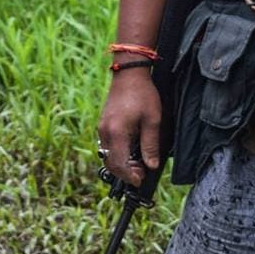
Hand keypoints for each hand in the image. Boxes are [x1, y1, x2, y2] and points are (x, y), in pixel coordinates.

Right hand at [96, 68, 161, 187]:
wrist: (129, 73)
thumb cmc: (142, 94)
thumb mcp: (152, 120)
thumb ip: (150, 145)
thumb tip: (152, 165)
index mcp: (117, 133)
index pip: (119, 164)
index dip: (129, 176)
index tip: (140, 180)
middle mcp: (105, 132)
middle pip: (110, 163)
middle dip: (125, 172)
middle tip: (141, 173)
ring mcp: (102, 128)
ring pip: (107, 155)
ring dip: (121, 164)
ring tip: (138, 163)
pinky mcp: (104, 124)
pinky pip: (107, 146)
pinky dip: (117, 154)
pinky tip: (131, 151)